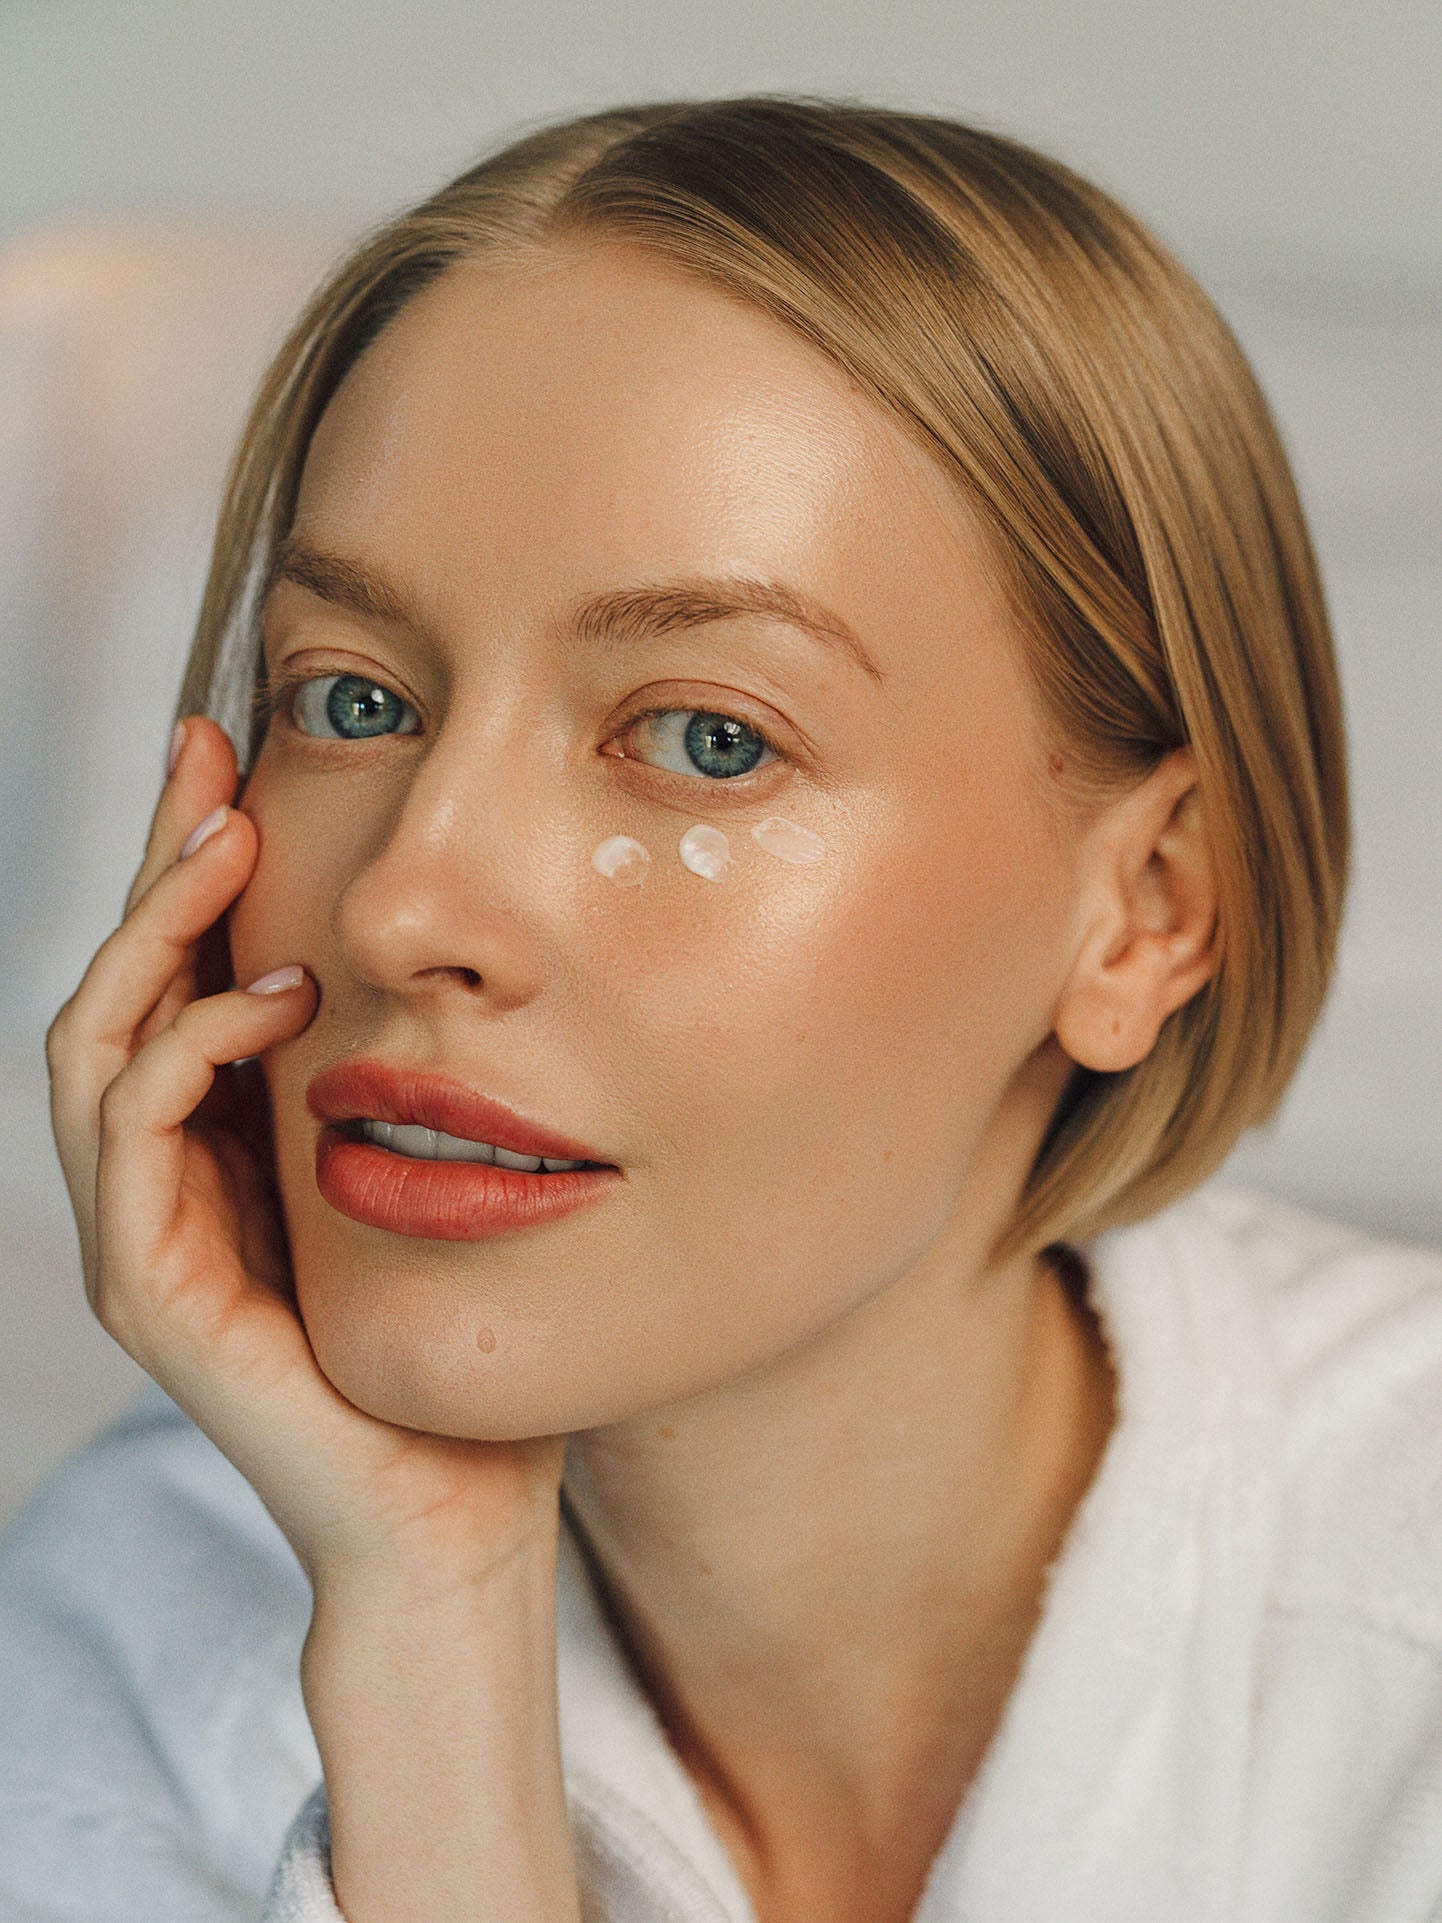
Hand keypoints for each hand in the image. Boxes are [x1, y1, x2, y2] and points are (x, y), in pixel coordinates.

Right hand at [45, 715, 568, 1594]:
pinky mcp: (155, 1290)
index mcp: (220, 1150)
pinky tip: (268, 994)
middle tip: (203, 760)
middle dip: (150, 869)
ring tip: (221, 842)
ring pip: (94, 1044)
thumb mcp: (426, 1171)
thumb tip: (448, 954)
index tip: (227, 758)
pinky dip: (184, 1046)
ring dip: (149, 932)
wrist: (456, 1510)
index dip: (184, 871)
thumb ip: (397, 1077)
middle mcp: (160, 1184)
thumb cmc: (455, 1340)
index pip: (174, 983)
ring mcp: (144, 1237)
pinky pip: (131, 1136)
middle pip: (117, 990)